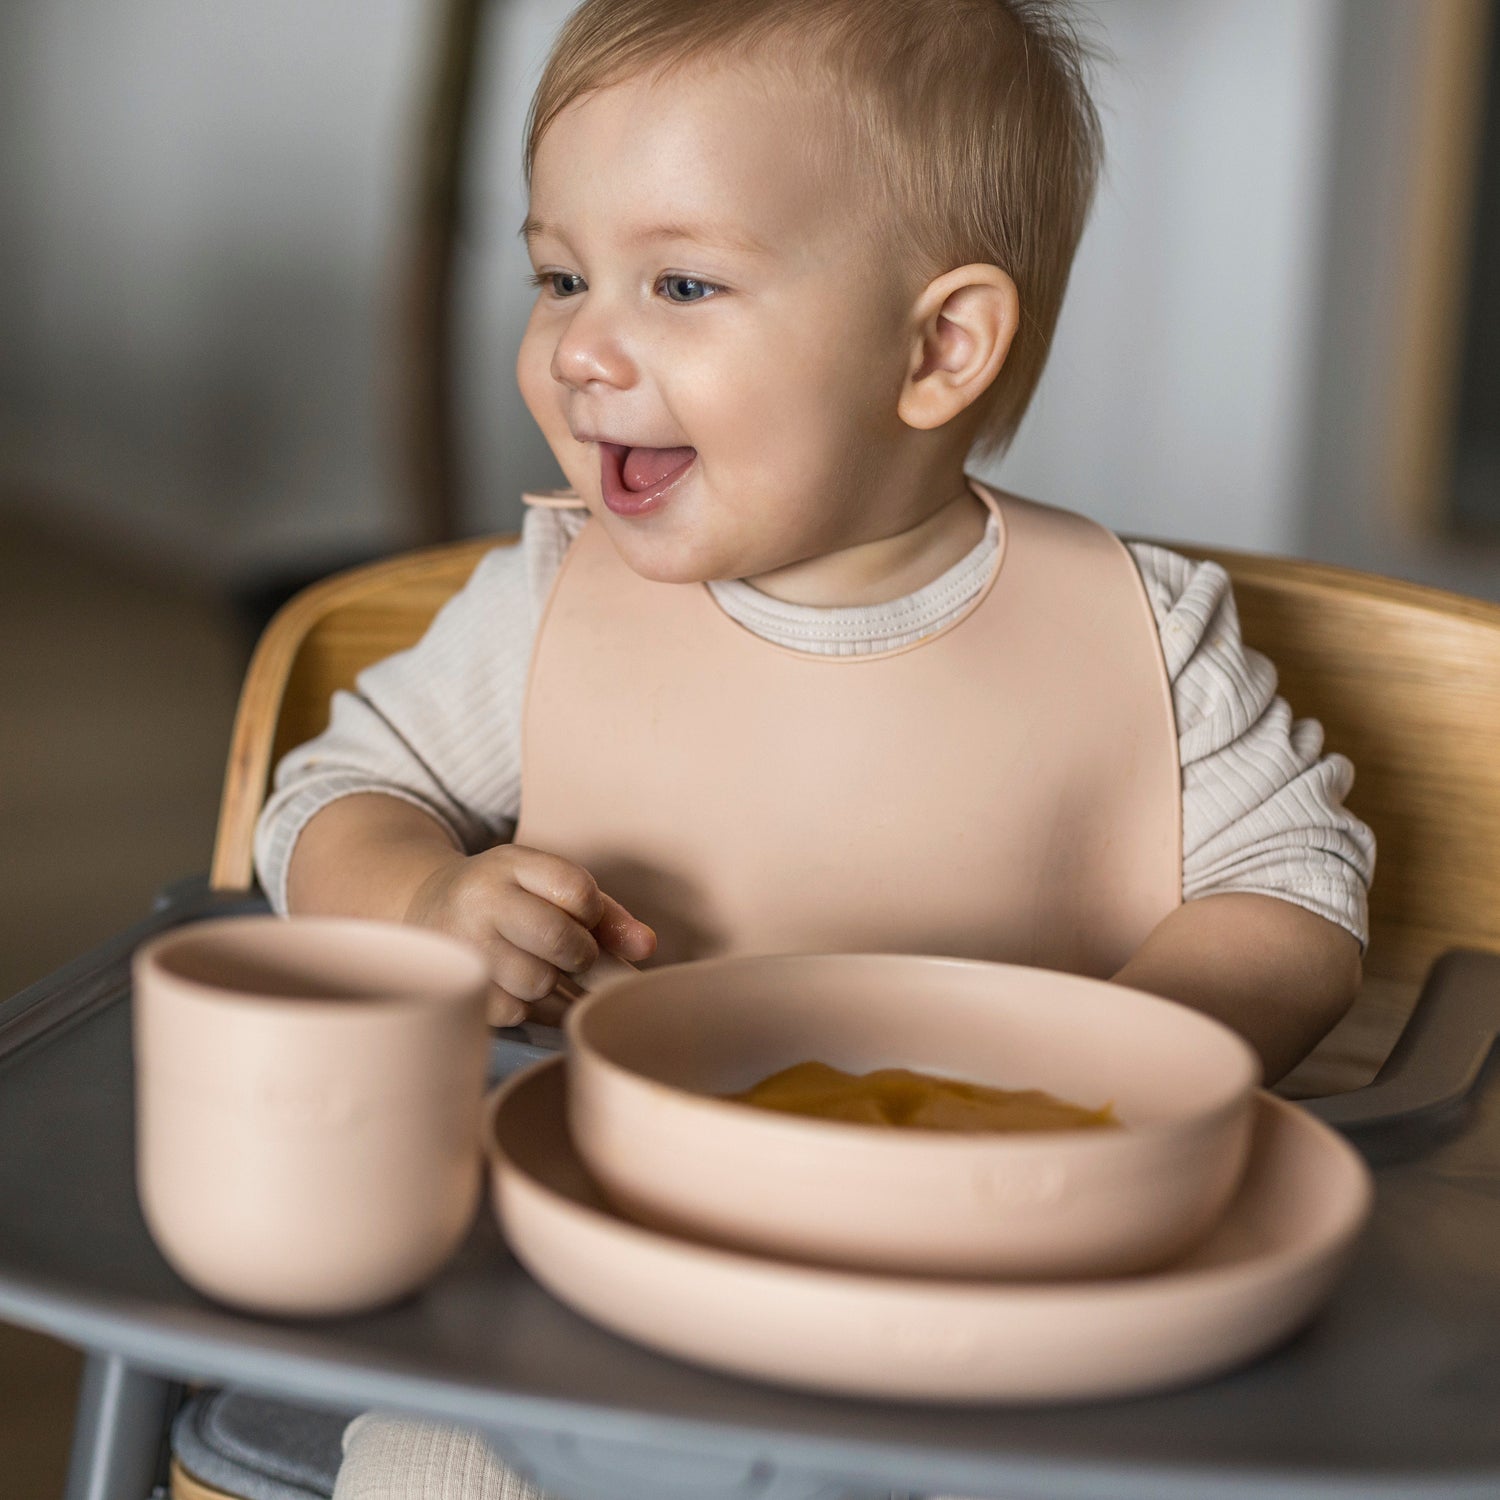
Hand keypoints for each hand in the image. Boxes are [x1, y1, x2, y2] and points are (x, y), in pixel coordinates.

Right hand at [405, 844, 656, 1025]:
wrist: (427, 907)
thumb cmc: (509, 900)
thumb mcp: (549, 886)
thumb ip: (605, 915)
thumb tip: (646, 948)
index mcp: (510, 863)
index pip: (576, 888)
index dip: (592, 912)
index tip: (583, 917)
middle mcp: (481, 899)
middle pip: (560, 939)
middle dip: (580, 955)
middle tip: (571, 953)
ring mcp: (463, 945)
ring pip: (539, 981)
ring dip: (552, 982)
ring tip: (537, 965)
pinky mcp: (456, 987)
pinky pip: (517, 1011)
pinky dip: (531, 1005)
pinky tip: (518, 985)